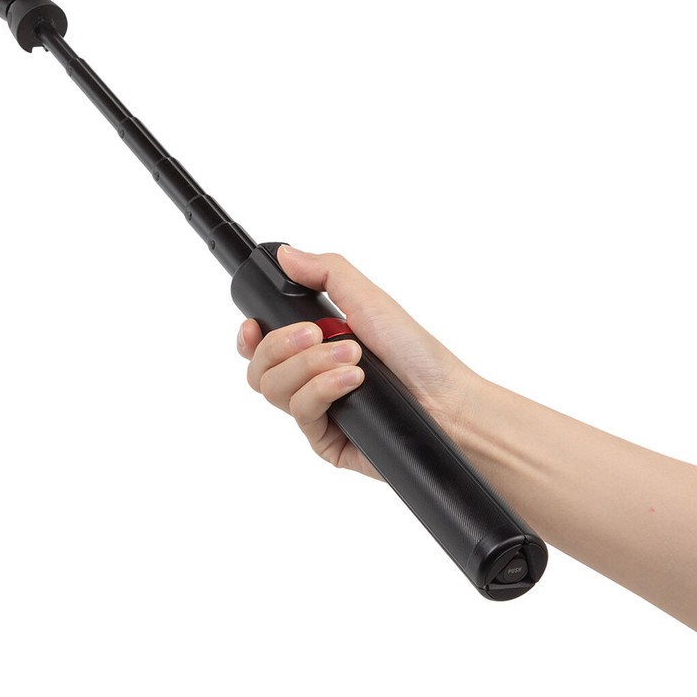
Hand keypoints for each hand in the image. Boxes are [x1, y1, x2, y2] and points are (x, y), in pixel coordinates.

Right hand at [236, 246, 477, 477]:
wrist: (446, 401)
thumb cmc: (416, 353)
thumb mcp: (370, 300)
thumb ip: (326, 274)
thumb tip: (286, 254)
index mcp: (316, 346)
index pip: (261, 346)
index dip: (249, 336)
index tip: (252, 324)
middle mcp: (311, 380)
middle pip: (259, 368)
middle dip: (283, 345)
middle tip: (319, 333)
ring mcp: (317, 412)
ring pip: (273, 390)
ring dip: (310, 366)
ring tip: (352, 359)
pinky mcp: (325, 441)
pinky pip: (300, 414)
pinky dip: (323, 391)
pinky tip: (352, 382)